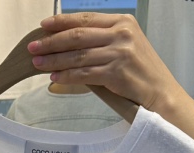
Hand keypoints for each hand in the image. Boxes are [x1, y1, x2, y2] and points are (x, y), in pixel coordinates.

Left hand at [28, 13, 180, 113]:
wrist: (160, 92)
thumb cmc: (140, 72)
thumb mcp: (126, 45)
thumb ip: (103, 39)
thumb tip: (70, 42)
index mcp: (122, 22)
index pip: (86, 18)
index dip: (62, 22)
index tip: (44, 26)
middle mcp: (121, 34)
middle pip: (78, 35)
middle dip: (52, 41)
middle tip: (33, 46)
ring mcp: (119, 53)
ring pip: (79, 55)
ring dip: (55, 60)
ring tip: (38, 64)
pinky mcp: (116, 73)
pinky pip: (85, 74)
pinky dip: (67, 76)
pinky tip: (55, 78)